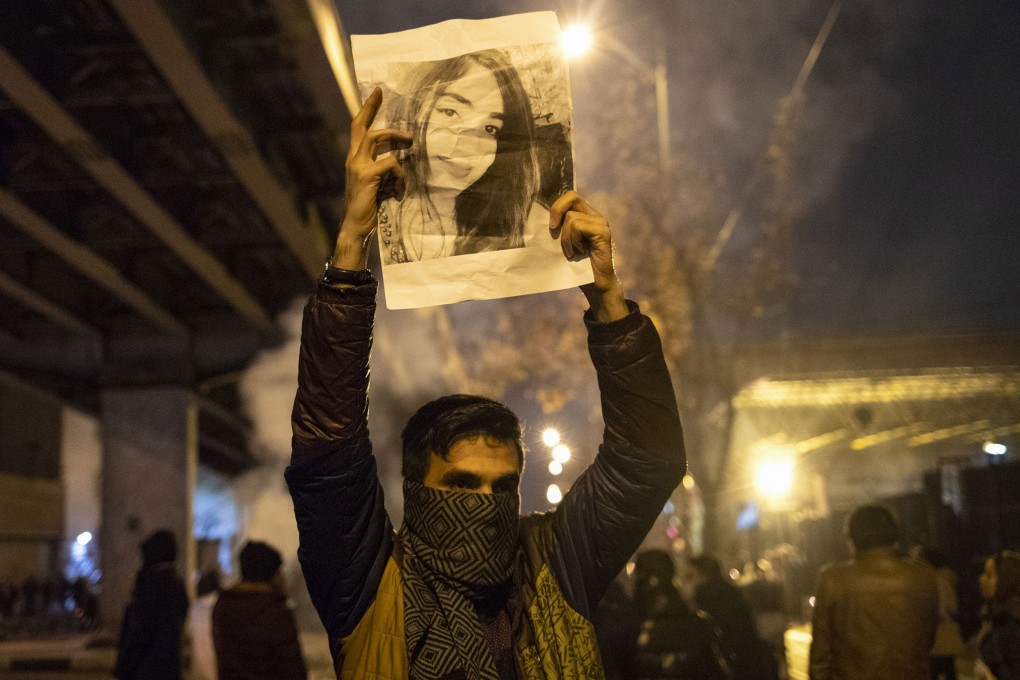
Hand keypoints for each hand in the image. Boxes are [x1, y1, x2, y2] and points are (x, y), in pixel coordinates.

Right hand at [332, 88, 412, 269]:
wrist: (356, 226)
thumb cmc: (368, 207)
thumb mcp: (377, 184)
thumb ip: (384, 170)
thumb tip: (399, 161)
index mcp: (355, 160)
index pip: (358, 129)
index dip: (367, 109)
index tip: (377, 93)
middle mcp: (353, 159)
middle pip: (363, 126)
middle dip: (374, 109)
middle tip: (386, 97)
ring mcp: (358, 166)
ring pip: (377, 138)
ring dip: (396, 137)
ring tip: (410, 142)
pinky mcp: (366, 175)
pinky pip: (390, 163)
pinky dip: (399, 173)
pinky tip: (399, 188)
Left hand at [548, 191, 627, 321]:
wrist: (594, 285)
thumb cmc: (576, 266)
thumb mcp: (564, 243)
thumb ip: (558, 227)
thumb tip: (535, 216)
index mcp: (587, 216)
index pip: (570, 196)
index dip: (557, 206)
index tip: (551, 226)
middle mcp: (595, 216)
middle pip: (572, 197)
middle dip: (557, 212)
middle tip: (553, 229)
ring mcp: (600, 223)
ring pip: (572, 218)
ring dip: (565, 238)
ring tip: (572, 252)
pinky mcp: (603, 232)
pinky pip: (578, 227)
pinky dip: (573, 241)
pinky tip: (578, 253)